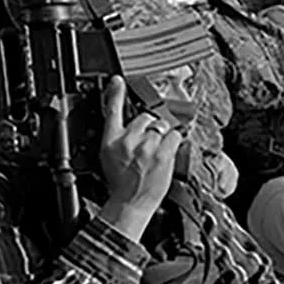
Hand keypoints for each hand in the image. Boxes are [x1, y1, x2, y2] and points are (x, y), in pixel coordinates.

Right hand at [99, 76, 182, 241]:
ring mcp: (147, 146)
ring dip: (162, 136)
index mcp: (111, 141)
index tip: (118, 80)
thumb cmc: (120, 185)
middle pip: (145, 117)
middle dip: (149, 128)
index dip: (115, 92)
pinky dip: (175, 141)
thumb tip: (130, 128)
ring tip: (157, 153)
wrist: (130, 204)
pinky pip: (175, 135)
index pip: (112, 110)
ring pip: (161, 126)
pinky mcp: (163, 154)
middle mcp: (128, 140)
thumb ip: (119, 139)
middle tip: (148, 146)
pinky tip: (167, 153)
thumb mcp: (109, 158)